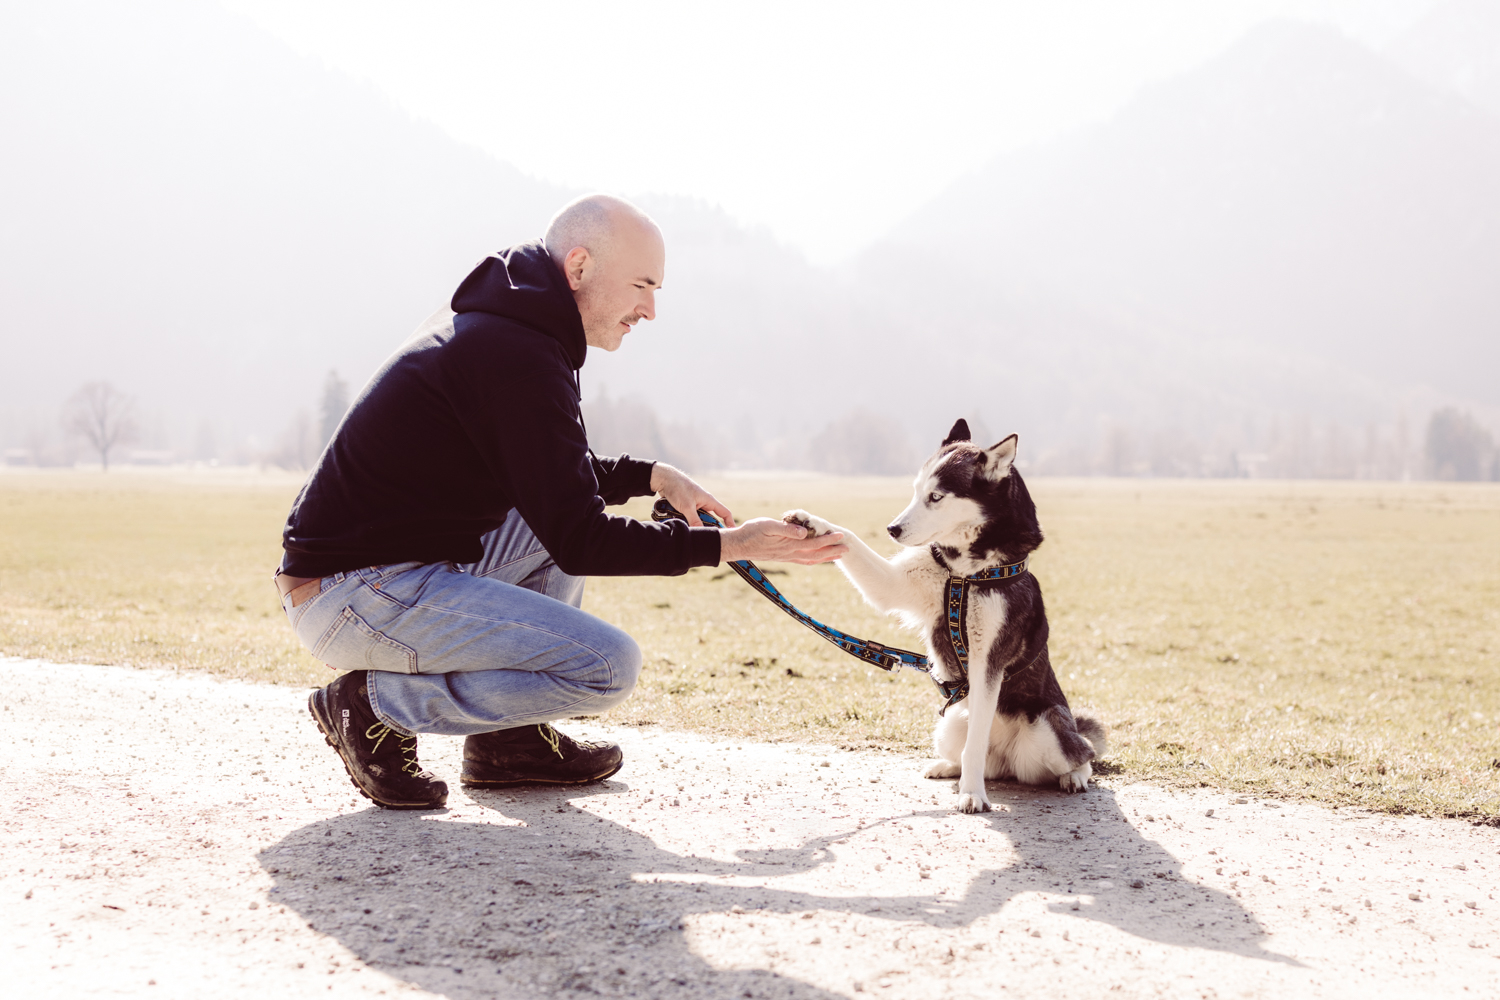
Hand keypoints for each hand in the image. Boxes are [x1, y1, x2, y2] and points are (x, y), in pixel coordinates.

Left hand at [650, 463, 735, 527]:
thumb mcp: (687, 506)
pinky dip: (687, 521)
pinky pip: (690, 517)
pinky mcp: (686, 506)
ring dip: (694, 524)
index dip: (729, 523)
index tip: (731, 534)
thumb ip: (694, 520)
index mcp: (709, 500)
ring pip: (699, 519)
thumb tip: (700, 533)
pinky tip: (682, 525)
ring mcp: (695, 505)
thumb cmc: (678, 488)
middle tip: (706, 538)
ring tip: (691, 531)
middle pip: (711, 519)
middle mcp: (704, 502)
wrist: (664, 479)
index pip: (724, 513)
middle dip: (708, 528)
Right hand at [719, 518, 846, 564]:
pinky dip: (814, 560)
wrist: (737, 545)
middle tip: (848, 549)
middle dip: (832, 551)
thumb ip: (786, 529)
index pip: (813, 543)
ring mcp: (786, 557)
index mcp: (788, 544)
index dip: (828, 539)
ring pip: (811, 559)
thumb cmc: (751, 532)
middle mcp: (790, 553)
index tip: (840, 536)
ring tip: (838, 555)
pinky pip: (803, 560)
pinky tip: (817, 558)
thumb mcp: (767, 525)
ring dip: (826, 557)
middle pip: (816, 554)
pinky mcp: (782, 557)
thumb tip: (803, 532)